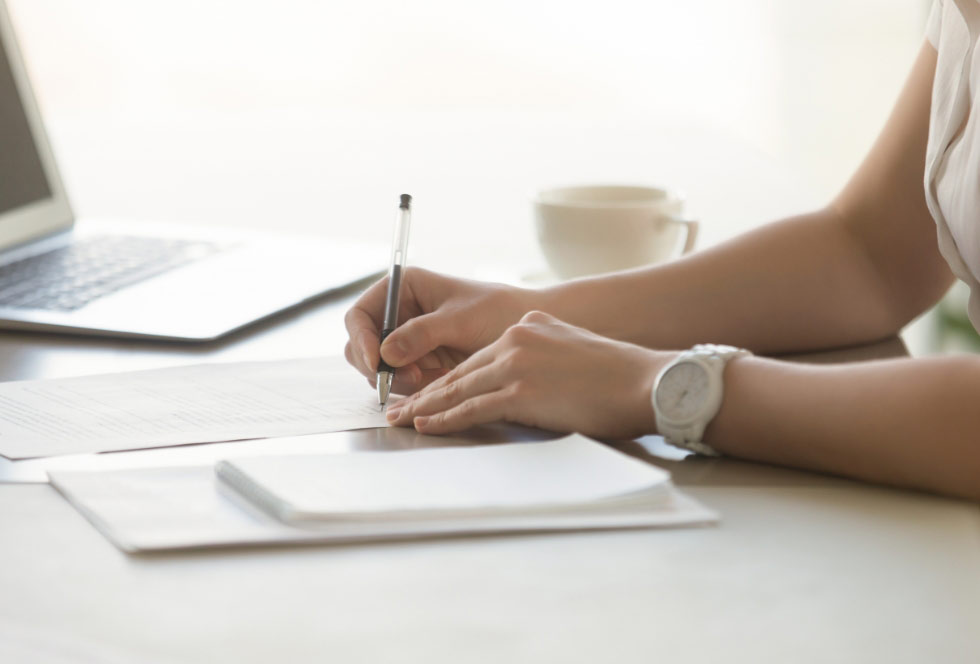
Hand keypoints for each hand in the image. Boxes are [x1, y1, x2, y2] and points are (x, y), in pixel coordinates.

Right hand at [344, 268, 534, 393]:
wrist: (525, 333)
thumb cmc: (499, 311)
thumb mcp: (461, 319)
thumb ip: (423, 333)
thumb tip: (387, 353)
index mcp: (403, 290)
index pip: (360, 315)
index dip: (362, 339)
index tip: (376, 362)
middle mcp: (399, 315)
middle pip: (363, 347)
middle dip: (380, 367)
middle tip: (411, 379)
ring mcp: (407, 342)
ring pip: (380, 371)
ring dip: (399, 381)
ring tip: (432, 380)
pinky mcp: (420, 365)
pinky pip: (401, 383)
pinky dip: (414, 390)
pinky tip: (437, 384)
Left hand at [385, 311, 673, 438]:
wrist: (645, 382)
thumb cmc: (618, 375)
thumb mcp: (573, 348)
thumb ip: (543, 354)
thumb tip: (528, 376)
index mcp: (529, 327)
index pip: (478, 357)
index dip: (448, 378)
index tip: (427, 392)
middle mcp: (516, 338)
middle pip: (461, 372)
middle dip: (427, 393)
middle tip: (399, 407)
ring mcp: (517, 364)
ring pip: (459, 389)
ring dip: (427, 408)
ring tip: (403, 420)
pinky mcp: (521, 391)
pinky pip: (472, 409)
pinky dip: (445, 419)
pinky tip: (427, 426)